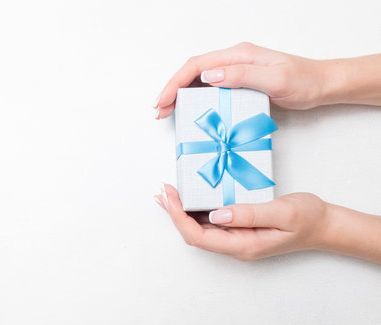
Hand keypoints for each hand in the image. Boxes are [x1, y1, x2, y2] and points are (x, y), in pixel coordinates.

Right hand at [154, 42, 330, 117]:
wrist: (321, 85)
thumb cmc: (302, 81)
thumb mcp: (274, 78)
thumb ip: (242, 76)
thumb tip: (209, 77)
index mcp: (238, 56)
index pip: (197, 66)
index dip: (176, 83)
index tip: (163, 100)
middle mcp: (233, 61)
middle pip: (192, 72)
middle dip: (172, 90)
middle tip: (159, 110)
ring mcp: (235, 71)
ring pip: (198, 80)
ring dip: (181, 95)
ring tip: (168, 112)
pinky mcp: (239, 83)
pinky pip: (210, 89)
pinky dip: (195, 99)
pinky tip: (190, 110)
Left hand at [154, 184, 328, 260]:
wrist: (324, 225)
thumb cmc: (307, 218)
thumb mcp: (282, 212)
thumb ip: (249, 214)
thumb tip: (216, 214)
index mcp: (243, 245)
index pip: (199, 237)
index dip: (178, 217)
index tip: (169, 195)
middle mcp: (235, 246)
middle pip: (194, 235)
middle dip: (174, 213)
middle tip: (162, 190)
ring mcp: (236, 240)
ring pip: (200, 230)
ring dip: (181, 212)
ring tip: (167, 194)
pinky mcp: (239, 231)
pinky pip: (211, 223)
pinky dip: (195, 210)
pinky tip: (189, 199)